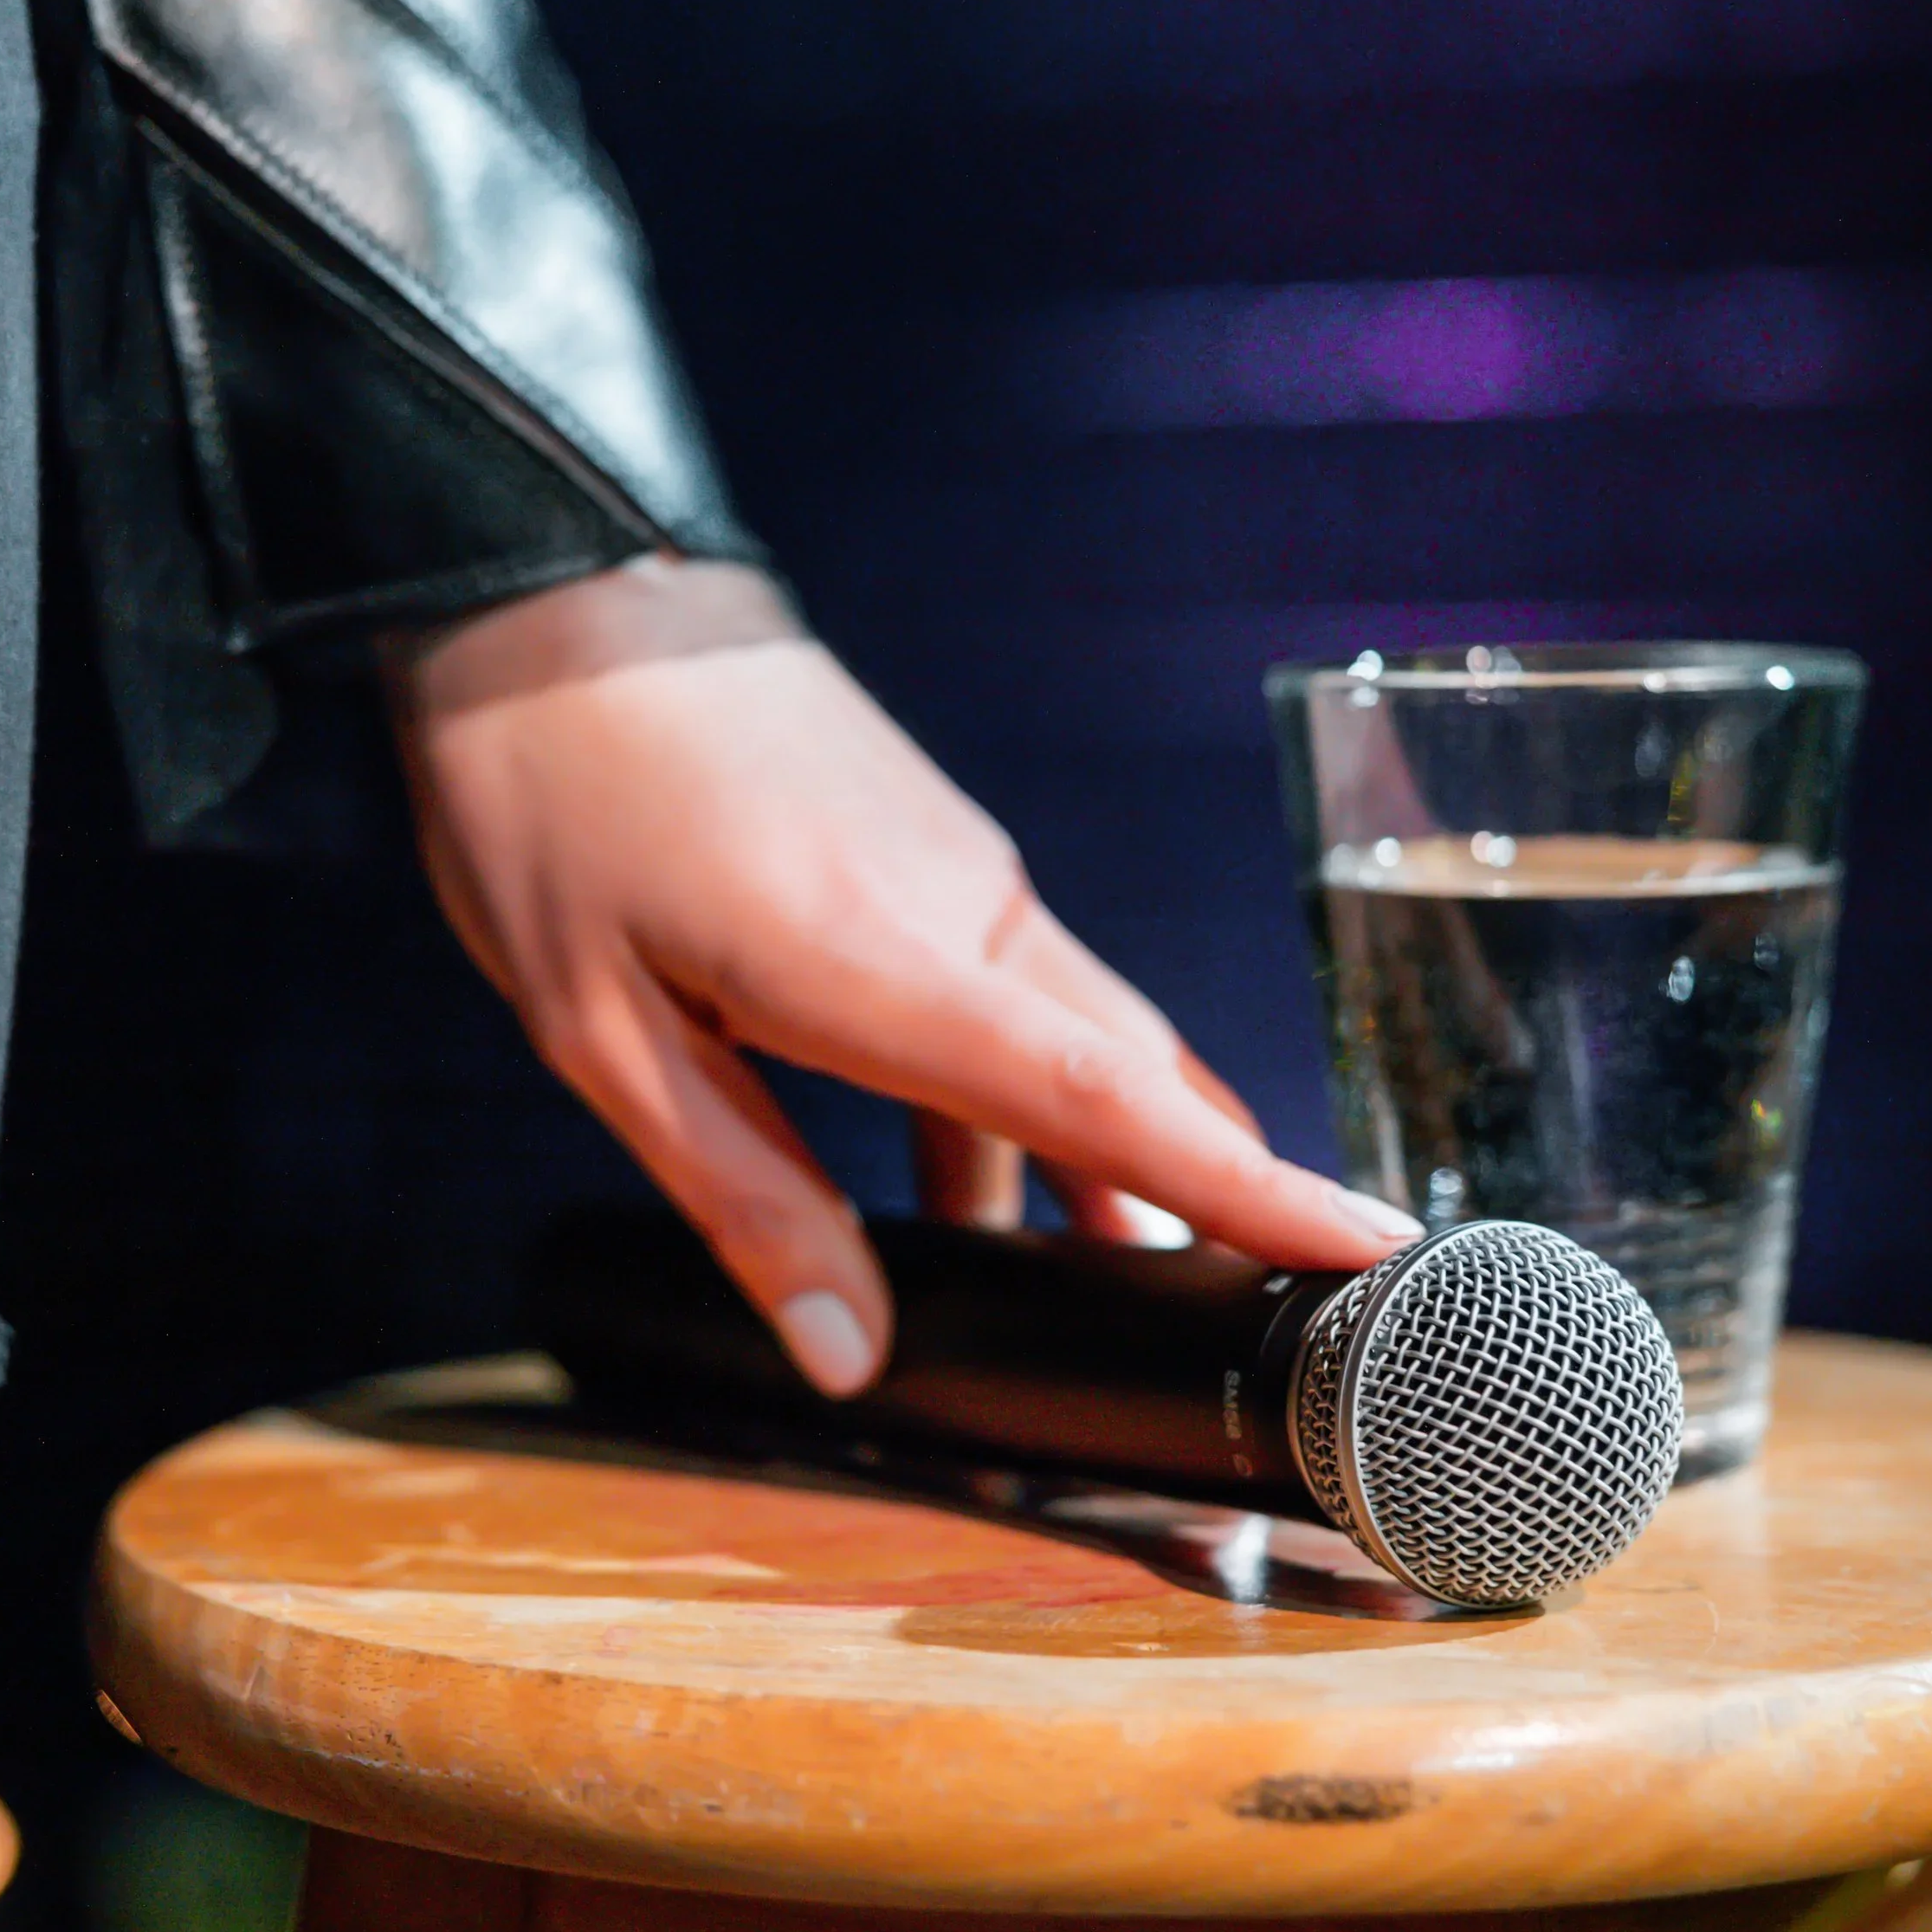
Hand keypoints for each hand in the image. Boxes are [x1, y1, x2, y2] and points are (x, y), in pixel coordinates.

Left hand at [386, 556, 1418, 1394]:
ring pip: (1074, 1036)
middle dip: (1209, 1198)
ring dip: (1091, 1161)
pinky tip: (964, 1177)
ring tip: (1076, 1281)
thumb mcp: (599, 1032)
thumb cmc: (550, 801)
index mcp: (872, 959)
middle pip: (1131, 1075)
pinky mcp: (933, 842)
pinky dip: (1016, 1094)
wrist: (551, 585)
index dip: (1251, 1191)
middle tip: (1259, 1314)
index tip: (1380, 1253)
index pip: (1106, 1098)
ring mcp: (958, 862)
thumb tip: (849, 1347)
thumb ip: (741, 1194)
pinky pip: (1012, 989)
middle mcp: (959, 905)